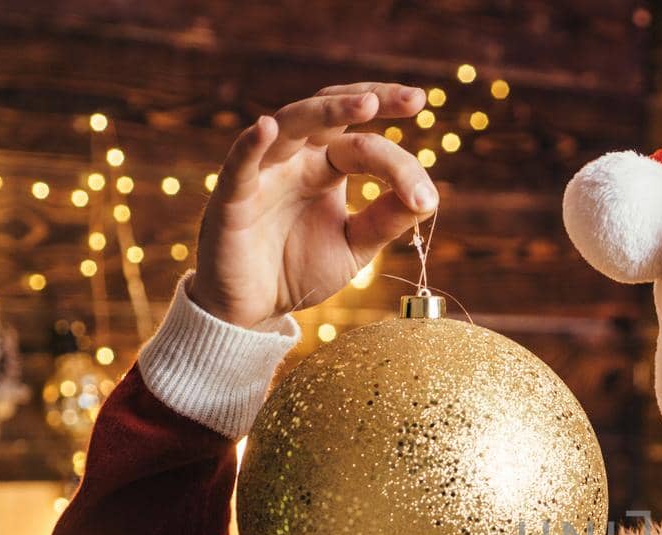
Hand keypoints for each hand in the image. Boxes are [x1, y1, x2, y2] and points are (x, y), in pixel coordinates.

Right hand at [187, 82, 438, 329]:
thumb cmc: (298, 269)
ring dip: (327, 111)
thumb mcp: (354, 246)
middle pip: (330, 114)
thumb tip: (429, 198)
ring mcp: (263, 172)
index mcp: (326, 167)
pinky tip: (267, 127)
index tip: (427, 198)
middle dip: (371, 99)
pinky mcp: (232, 197)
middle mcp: (296, 159)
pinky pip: (239, 164)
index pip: (365, 146)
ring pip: (291, 124)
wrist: (253, 308)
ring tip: (368, 104)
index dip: (400, 162)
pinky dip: (251, 144)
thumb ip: (385, 220)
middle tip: (414, 98)